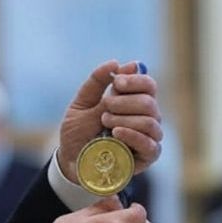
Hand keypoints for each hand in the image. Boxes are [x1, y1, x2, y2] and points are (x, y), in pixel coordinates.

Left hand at [57, 60, 161, 183]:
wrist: (70, 160)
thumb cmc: (78, 131)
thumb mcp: (81, 103)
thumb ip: (97, 82)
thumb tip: (117, 62)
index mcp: (133, 101)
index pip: (148, 84)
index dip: (135, 80)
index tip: (116, 82)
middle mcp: (146, 117)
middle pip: (150, 101)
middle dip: (125, 101)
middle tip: (105, 107)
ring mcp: (148, 137)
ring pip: (151, 121)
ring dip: (125, 118)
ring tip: (105, 121)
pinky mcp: (147, 157)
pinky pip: (150, 144)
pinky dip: (133, 134)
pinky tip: (116, 132)